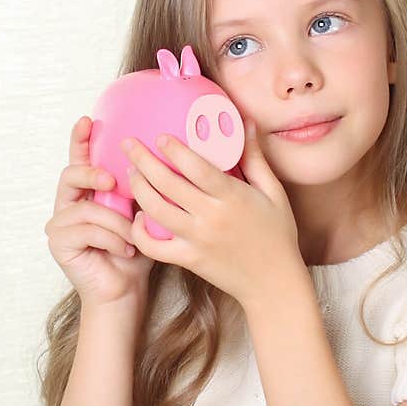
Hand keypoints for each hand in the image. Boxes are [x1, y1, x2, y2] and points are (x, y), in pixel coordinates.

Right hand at [44, 116, 153, 308]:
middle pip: (71, 175)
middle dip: (92, 174)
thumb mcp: (141, 216)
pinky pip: (87, 229)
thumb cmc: (136, 255)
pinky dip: (112, 239)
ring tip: (132, 239)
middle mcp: (68, 206)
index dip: (80, 140)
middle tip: (110, 179)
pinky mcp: (58, 243)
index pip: (80, 161)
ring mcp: (59, 225)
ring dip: (116, 223)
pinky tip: (124, 251)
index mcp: (87, 195)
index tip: (88, 121)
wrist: (126, 292)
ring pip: (87, 208)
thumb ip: (138, 192)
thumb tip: (150, 163)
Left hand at [121, 117, 304, 309]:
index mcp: (232, 197)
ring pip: (155, 211)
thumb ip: (255, 158)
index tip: (160, 136)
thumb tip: (247, 122)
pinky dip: (139, 232)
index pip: (196, 167)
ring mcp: (196, 240)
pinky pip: (153, 246)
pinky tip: (138, 217)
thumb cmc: (277, 235)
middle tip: (129, 144)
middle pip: (167, 184)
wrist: (274, 284)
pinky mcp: (188, 259)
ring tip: (131, 172)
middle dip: (142, 160)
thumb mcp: (273, 192)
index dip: (174, 150)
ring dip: (138, 188)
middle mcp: (210, 218)